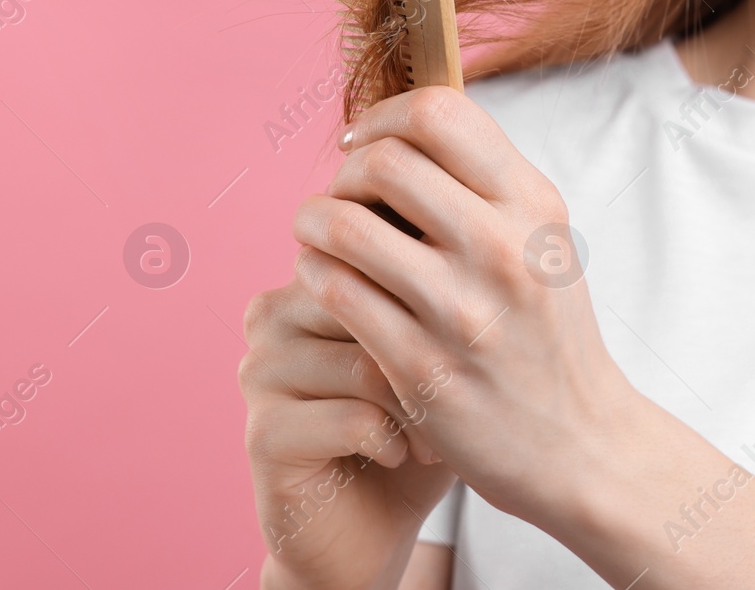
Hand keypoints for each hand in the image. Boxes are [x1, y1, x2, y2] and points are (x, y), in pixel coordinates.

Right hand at [238, 277, 455, 589]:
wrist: (374, 522)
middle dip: (428, 352)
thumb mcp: (444, 344)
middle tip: (456, 394)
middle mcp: (276, 313)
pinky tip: (402, 455)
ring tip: (434, 434)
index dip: (438, 293)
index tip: (470, 336)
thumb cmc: (419, 421)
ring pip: (363, 363)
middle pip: (372, 302)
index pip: (382, 249)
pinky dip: (392, 440)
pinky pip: (347, 418)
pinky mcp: (262, 434)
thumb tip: (494, 231)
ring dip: (416, 406)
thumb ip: (449, 283)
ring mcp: (260, 371)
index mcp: (316, 276)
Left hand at [290, 86, 641, 536]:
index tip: (364, 143)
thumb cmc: (547, 332)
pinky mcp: (420, 366)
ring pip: (344, 226)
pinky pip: (335, 292)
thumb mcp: (543, 242)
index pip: (439, 112)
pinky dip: (313, 274)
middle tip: (342, 198)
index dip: (383, 117)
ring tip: (318, 236)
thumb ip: (485, 186)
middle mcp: (503, 248)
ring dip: (313, 222)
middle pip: (383, 162)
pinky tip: (324, 281)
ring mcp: (461, 310)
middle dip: (344, 173)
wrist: (579, 441)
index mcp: (534, 205)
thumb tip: (398, 128)